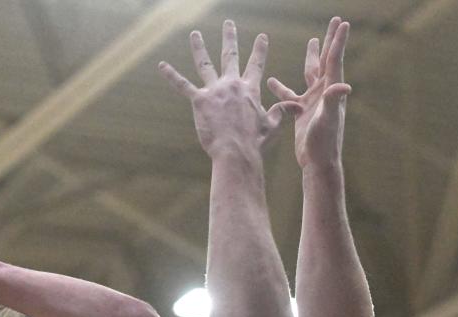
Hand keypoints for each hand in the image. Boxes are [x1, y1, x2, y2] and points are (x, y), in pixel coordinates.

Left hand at [159, 20, 297, 159]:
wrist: (236, 151)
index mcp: (250, 90)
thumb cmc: (254, 142)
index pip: (256, 64)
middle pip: (230, 56)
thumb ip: (280, 112)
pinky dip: (172, 75)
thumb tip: (294, 105)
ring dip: (199, 48)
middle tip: (228, 23)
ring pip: (205, 64)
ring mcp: (215, 91)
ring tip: (194, 34)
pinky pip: (183, 85)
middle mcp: (232, 84)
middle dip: (230, 38)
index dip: (260, 50)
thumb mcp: (271, 126)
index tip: (262, 37)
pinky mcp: (199, 101)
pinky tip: (162, 66)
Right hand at [267, 17, 350, 169]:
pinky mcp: (302, 111)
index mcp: (330, 91)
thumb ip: (333, 101)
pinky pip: (289, 95)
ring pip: (311, 73)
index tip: (342, 23)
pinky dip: (281, 88)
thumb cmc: (325, 143)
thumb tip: (344, 85)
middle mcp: (324, 92)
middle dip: (329, 40)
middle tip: (334, 21)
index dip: (337, 41)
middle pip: (327, 60)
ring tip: (311, 40)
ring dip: (311, 57)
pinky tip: (270, 80)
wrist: (317, 162)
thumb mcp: (327, 120)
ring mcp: (313, 101)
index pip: (334, 60)